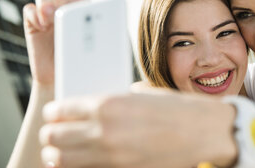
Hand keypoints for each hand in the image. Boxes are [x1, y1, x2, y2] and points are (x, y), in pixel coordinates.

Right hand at [23, 0, 105, 87]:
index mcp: (82, 5)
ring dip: (47, 2)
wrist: (59, 77)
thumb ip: (97, 30)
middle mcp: (62, 3)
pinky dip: (36, 15)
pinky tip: (42, 26)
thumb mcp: (95, 44)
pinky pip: (30, 8)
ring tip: (51, 17)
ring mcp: (45, 11)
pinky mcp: (31, 20)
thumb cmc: (81, 61)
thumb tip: (94, 21)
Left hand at [39, 91, 236, 167]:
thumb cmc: (177, 110)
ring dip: (55, 156)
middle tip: (51, 134)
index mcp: (109, 104)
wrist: (204, 133)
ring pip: (63, 160)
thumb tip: (103, 106)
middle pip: (56, 137)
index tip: (53, 115)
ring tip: (56, 152)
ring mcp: (111, 156)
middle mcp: (104, 130)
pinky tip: (76, 164)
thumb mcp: (144, 94)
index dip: (54, 113)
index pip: (63, 110)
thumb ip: (119, 99)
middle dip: (50, 135)